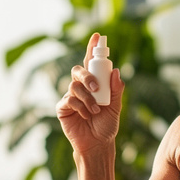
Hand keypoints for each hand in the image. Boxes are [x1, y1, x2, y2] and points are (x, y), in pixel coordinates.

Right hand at [56, 33, 125, 154]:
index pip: (92, 62)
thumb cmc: (106, 125)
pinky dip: (80, 107)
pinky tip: (87, 115)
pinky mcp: (62, 107)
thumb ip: (116, 90)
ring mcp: (70, 96)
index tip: (97, 36)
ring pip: (74, 86)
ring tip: (95, 111)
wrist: (97, 144)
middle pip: (78, 70)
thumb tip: (117, 71)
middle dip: (87, 76)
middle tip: (96, 88)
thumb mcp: (116, 107)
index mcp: (94, 83)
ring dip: (87, 98)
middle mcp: (81, 87)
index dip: (93, 48)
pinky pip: (69, 99)